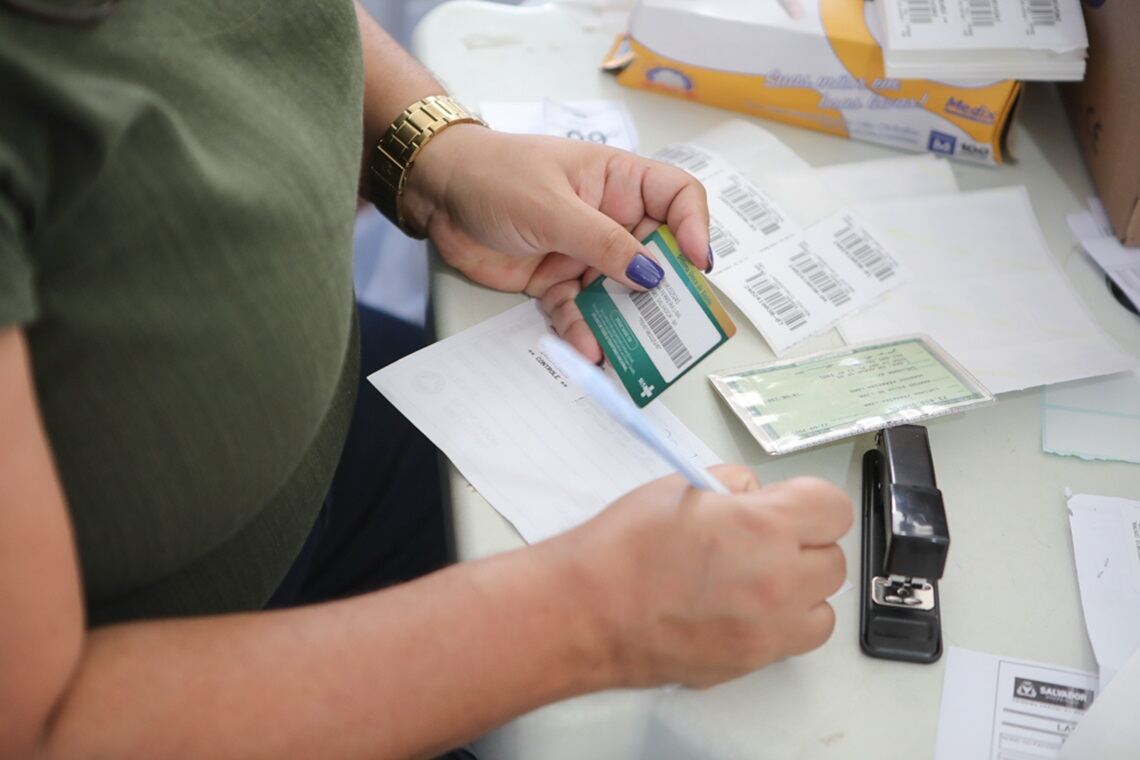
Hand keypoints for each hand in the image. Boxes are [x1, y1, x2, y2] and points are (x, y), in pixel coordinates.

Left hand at [401, 126, 711, 363]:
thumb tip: (652, 274)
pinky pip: (579, 311)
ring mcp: (582, 252)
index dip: (695, 227)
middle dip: (664, 292)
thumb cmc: (495, 175)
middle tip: (674, 325)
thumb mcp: (553, 206)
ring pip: (618, 293)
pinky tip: (587, 347)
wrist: (437, 193)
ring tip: (631, 351)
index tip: (696, 263)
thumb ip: (603, 242)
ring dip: (625, 321)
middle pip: (654, 256)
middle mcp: (609, 218)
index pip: (677, 197)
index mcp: (618, 182)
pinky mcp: (555, 280)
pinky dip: (584, 330)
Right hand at [554, 466, 851, 689]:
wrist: (588, 610)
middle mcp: (778, 581)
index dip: (809, 500)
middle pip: (834, 558)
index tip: (789, 503)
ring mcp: (769, 628)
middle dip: (805, 542)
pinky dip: (784, 622)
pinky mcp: (752, 660)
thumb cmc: (623, 549)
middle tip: (766, 538)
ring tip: (759, 577)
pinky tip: (747, 607)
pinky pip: (796, 638)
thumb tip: (758, 495)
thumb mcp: (682, 486)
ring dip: (802, 587)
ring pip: (823, 604)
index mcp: (763, 527)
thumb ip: (734, 486)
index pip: (833, 508)